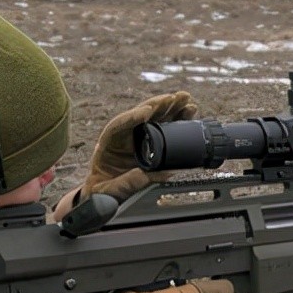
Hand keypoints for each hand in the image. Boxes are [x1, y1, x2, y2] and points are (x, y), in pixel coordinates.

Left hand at [82, 92, 198, 201]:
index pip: (119, 125)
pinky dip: (177, 121)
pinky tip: (188, 114)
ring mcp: (139, 138)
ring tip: (186, 100)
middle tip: (173, 98)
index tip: (146, 112)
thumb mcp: (112, 189)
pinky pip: (165, 129)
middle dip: (158, 105)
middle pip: (141, 115)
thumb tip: (160, 174)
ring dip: (171, 108)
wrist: (105, 195)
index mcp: (109, 143)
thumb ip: (131, 182)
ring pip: (156, 119)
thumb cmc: (104, 189)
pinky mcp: (152, 144)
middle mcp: (125, 136)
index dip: (132, 117)